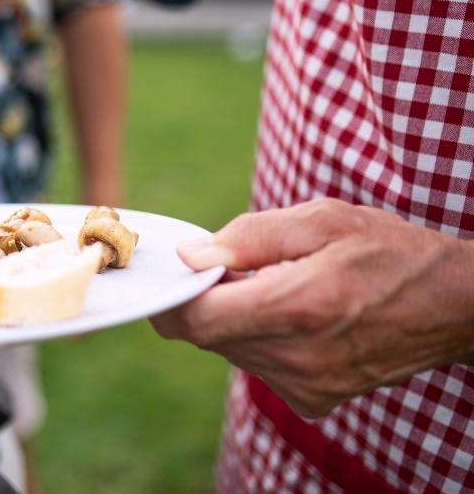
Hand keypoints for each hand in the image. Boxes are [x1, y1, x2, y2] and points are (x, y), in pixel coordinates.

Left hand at [151, 198, 473, 417]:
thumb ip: (249, 237)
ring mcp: (306, 385)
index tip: (178, 271)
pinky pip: (258, 365)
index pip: (197, 319)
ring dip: (236, 317)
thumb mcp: (323, 220)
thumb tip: (191, 256)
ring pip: (230, 350)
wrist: (455, 306)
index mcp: (298, 307)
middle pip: (209, 334)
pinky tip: (296, 316)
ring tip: (278, 286)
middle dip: (208, 299)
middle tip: (234, 266)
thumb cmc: (389, 252)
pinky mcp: (313, 400)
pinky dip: (261, 338)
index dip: (174, 296)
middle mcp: (298, 357)